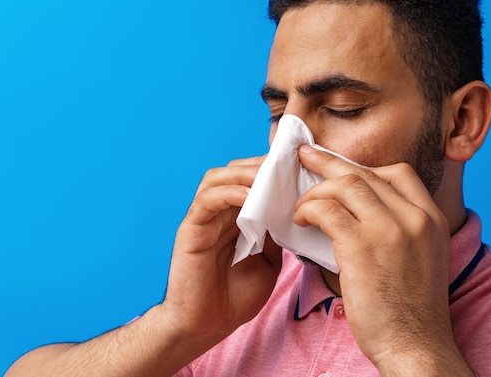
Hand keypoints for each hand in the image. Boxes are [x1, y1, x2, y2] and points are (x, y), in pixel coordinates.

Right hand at [160, 156, 282, 349]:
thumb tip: (293, 210)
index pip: (251, 180)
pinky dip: (229, 192)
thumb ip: (275, 234)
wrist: (207, 326)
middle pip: (235, 170)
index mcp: (237, 217)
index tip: (299, 167)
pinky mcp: (191, 229)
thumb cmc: (235, 297)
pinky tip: (249, 195)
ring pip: (219, 177)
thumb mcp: (269, 261)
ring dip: (245, 173)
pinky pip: (207, 200)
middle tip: (286, 166)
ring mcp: (204, 218)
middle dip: (261, 165)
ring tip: (269, 177)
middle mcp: (219, 212)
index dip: (272, 170)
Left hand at [295, 145, 470, 375]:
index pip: (399, 172)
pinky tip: (301, 220)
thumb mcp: (421, 257)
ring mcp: (390, 230)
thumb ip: (401, 228)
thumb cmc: (410, 308)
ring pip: (345, 185)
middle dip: (330, 163)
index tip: (341, 168)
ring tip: (301, 205)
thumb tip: (360, 210)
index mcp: (432, 218)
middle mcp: (414, 217)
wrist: (414, 345)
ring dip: (317, 191)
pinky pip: (328, 211)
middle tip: (306, 157)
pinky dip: (310, 210)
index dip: (364, 167)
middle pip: (366, 174)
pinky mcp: (362, 247)